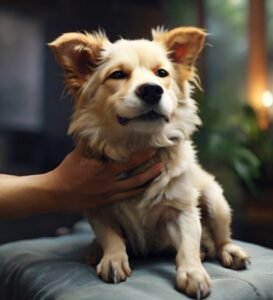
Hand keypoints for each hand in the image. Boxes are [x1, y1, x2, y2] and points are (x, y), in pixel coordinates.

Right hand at [47, 148, 162, 211]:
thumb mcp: (79, 154)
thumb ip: (91, 143)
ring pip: (133, 190)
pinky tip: (141, 189)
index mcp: (104, 170)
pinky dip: (135, 192)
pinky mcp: (106, 203)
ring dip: (146, 183)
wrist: (55, 193)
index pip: (130, 162)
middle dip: (151, 172)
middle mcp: (110, 184)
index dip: (144, 156)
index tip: (154, 149)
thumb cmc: (67, 171)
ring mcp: (109, 196)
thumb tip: (96, 128)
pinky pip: (125, 198)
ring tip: (156, 177)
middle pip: (137, 179)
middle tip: (162, 165)